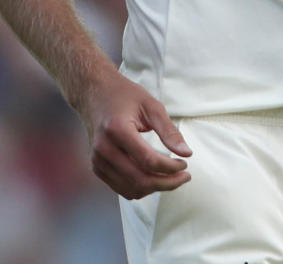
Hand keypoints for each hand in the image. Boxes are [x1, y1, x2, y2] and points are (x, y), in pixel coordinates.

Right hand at [78, 69, 191, 199]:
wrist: (96, 94)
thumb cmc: (125, 96)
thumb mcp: (151, 106)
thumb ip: (169, 131)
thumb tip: (186, 153)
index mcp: (117, 130)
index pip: (148, 160)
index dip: (170, 167)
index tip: (185, 164)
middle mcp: (104, 149)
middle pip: (140, 179)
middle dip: (166, 183)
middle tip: (184, 177)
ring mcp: (98, 161)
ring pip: (131, 189)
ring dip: (155, 188)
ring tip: (172, 178)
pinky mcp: (97, 168)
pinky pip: (121, 188)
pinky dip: (140, 188)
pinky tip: (154, 177)